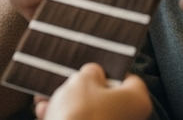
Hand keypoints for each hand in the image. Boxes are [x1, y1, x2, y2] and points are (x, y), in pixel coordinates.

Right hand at [34, 64, 151, 119]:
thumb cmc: (81, 114)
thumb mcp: (82, 80)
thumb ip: (90, 72)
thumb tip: (92, 73)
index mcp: (136, 100)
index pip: (129, 79)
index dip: (109, 70)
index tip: (93, 67)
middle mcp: (130, 118)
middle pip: (106, 96)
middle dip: (81, 88)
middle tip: (66, 81)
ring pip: (89, 112)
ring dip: (67, 103)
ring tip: (47, 96)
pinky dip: (65, 117)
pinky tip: (46, 112)